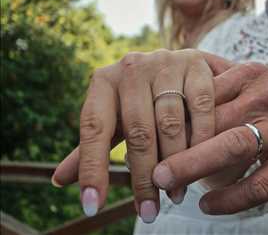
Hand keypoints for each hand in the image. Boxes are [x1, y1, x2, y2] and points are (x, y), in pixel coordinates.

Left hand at [52, 49, 239, 221]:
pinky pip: (200, 109)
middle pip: (137, 131)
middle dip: (144, 178)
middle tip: (148, 212)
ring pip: (170, 123)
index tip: (92, 207)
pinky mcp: (195, 65)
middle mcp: (132, 67)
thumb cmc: (140, 100)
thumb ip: (92, 147)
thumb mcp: (115, 119)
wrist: (178, 67)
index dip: (92, 169)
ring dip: (175, 164)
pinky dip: (201, 140)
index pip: (93, 129)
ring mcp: (165, 62)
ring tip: (174, 195)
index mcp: (104, 81)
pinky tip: (199, 163)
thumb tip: (58, 180)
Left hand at [151, 62, 267, 214]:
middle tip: (146, 163)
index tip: (146, 133)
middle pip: (210, 119)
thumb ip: (220, 85)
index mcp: (249, 75)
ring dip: (194, 167)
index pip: (199, 94)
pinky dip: (230, 198)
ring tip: (166, 183)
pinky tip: (208, 205)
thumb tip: (173, 97)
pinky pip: (259, 183)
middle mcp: (265, 97)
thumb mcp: (257, 79)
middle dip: (174, 143)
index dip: (170, 116)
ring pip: (232, 148)